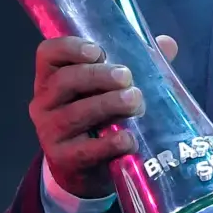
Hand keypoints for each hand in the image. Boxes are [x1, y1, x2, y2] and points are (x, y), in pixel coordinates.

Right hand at [29, 34, 178, 198]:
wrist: (87, 169)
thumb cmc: (101, 117)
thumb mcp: (112, 88)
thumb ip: (138, 63)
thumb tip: (167, 43)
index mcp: (52, 77)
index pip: (48, 53)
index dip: (70, 48)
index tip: (99, 52)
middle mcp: (44, 103)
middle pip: (63, 81)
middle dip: (99, 76)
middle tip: (128, 78)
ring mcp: (50, 132)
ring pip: (74, 114)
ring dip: (109, 104)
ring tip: (136, 102)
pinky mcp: (62, 159)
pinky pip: (85, 150)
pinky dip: (110, 143)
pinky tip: (129, 139)